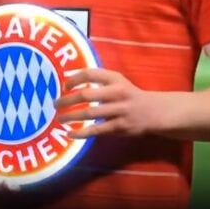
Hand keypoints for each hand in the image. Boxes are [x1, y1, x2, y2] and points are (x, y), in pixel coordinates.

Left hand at [53, 69, 167, 138]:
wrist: (154, 112)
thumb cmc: (128, 94)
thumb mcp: (117, 81)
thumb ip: (97, 79)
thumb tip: (68, 79)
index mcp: (115, 78)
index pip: (90, 73)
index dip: (74, 79)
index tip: (64, 86)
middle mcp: (117, 92)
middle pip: (87, 94)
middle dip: (68, 100)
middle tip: (55, 104)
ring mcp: (119, 110)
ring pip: (90, 113)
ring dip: (72, 116)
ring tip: (60, 118)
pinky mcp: (120, 126)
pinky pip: (97, 130)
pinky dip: (82, 133)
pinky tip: (70, 134)